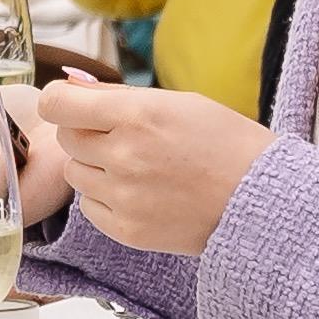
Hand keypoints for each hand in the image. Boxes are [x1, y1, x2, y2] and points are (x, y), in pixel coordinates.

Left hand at [36, 76, 269, 257]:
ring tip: (137, 168)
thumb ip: (118, 96)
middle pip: (66, 138)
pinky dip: (105, 198)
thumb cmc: (225, 144)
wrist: (262, 200)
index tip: (71, 104)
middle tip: (121, 137)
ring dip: (95, 166)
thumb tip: (71, 88)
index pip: (56, 104)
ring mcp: (124, 196)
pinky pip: (89, 206)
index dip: (60, 101)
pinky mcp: (127, 230)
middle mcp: (124, 155)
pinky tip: (140, 193)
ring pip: (75, 173)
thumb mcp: (176, 102)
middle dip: (85, 133)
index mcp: (137, 116)